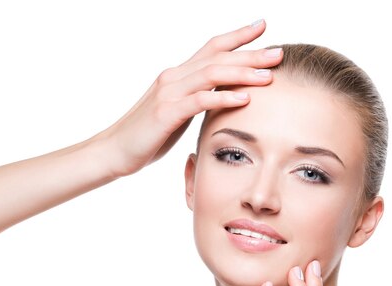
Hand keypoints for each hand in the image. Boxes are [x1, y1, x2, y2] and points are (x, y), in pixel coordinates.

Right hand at [92, 20, 282, 177]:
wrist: (113, 152)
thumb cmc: (145, 138)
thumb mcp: (174, 114)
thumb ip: (193, 102)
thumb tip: (216, 100)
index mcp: (177, 76)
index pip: (212, 49)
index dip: (238, 37)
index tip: (263, 28)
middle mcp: (173, 77)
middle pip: (217, 57)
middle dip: (251, 54)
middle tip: (279, 52)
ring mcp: (168, 93)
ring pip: (212, 74)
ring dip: (243, 73)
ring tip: (269, 75)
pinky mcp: (165, 113)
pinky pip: (200, 100)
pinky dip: (223, 97)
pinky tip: (245, 98)